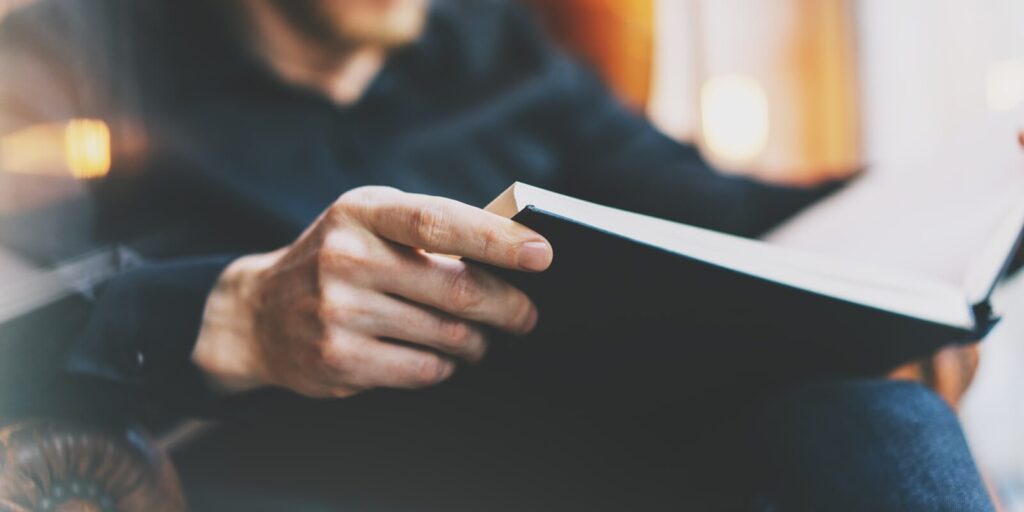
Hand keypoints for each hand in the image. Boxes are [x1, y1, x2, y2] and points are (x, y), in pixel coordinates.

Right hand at [192, 186, 552, 396]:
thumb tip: (514, 250)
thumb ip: (430, 228)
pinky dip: (444, 365)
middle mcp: (345, 258)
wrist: (258, 312)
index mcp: (361, 213)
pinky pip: (423, 369)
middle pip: (455, 290)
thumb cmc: (338, 258)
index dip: (495, 240)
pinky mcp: (338, 359)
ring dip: (476, 342)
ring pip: (446, 336)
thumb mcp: (369, 223)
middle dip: (507, 307)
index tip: (542, 254)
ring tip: (478, 338)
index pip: (438, 223)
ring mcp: (337, 311)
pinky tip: (439, 356)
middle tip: (526, 316)